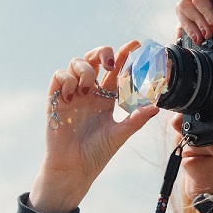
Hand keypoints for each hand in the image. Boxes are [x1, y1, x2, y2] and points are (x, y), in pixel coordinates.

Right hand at [29, 40, 158, 212]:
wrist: (74, 167)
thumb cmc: (97, 153)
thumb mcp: (120, 134)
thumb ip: (136, 119)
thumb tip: (157, 106)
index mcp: (106, 98)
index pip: (116, 71)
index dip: (124, 56)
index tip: (135, 45)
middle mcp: (90, 92)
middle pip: (94, 59)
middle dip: (103, 53)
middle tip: (110, 63)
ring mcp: (72, 93)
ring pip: (77, 63)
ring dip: (85, 69)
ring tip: (88, 88)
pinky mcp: (56, 98)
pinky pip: (59, 75)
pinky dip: (67, 78)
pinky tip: (73, 93)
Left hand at [175, 0, 212, 43]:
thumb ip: (211, 30)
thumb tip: (196, 41)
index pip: (188, 12)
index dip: (184, 28)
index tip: (190, 42)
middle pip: (183, 8)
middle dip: (189, 27)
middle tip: (201, 39)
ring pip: (186, 3)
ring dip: (196, 22)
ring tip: (211, 32)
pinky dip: (205, 15)